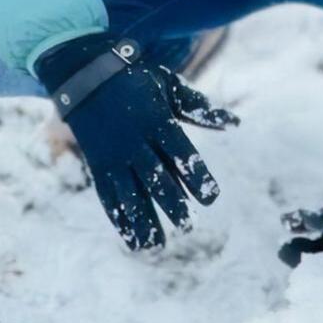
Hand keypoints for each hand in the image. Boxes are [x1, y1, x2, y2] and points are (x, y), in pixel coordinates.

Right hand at [34, 33, 238, 249]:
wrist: (88, 77)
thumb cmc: (138, 82)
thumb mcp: (170, 87)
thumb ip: (201, 109)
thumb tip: (234, 122)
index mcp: (158, 122)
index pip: (180, 153)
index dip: (195, 176)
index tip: (211, 197)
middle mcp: (135, 143)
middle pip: (155, 178)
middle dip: (171, 203)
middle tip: (187, 226)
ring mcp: (114, 157)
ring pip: (129, 194)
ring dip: (142, 220)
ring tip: (157, 245)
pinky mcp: (99, 167)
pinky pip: (109, 197)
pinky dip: (120, 219)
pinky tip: (131, 239)